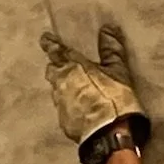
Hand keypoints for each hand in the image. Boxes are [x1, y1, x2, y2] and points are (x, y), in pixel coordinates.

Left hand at [40, 23, 150, 154]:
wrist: (110, 135)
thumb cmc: (114, 98)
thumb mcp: (118, 70)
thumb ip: (111, 49)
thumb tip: (107, 29)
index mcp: (71, 67)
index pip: (55, 50)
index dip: (50, 43)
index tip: (45, 38)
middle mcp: (60, 84)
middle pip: (52, 71)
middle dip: (56, 67)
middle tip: (63, 66)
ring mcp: (60, 105)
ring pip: (56, 91)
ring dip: (63, 88)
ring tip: (75, 90)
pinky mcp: (64, 123)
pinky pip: (64, 110)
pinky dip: (70, 107)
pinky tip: (81, 110)